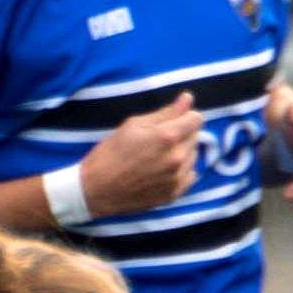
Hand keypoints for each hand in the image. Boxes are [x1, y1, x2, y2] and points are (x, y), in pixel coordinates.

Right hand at [79, 94, 199, 215]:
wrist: (95, 190)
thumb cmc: (110, 153)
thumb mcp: (133, 125)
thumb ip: (165, 112)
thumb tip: (188, 98)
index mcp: (167, 137)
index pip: (196, 119)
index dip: (185, 115)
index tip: (173, 118)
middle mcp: (177, 158)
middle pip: (195, 136)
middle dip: (181, 133)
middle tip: (157, 138)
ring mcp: (176, 179)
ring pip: (193, 156)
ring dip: (181, 152)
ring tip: (157, 155)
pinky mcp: (173, 194)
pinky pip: (189, 176)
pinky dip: (181, 171)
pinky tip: (162, 170)